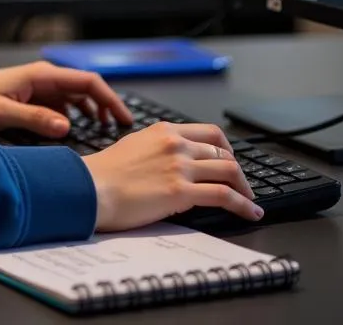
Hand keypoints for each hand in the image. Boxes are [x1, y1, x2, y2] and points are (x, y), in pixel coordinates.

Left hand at [0, 61, 131, 136]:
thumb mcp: (2, 113)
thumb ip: (35, 119)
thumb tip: (67, 127)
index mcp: (42, 76)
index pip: (88, 82)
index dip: (111, 99)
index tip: (125, 119)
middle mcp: (45, 79)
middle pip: (87, 89)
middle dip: (108, 106)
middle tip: (123, 131)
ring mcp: (41, 88)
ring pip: (78, 98)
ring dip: (94, 112)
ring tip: (107, 133)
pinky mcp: (35, 99)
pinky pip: (64, 106)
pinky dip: (78, 117)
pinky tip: (81, 132)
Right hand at [83, 121, 263, 230]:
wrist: (91, 188)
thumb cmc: (104, 172)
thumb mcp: (134, 145)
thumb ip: (157, 147)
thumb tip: (172, 159)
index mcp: (164, 131)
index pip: (210, 133)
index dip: (227, 148)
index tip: (230, 160)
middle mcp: (176, 144)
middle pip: (223, 151)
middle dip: (237, 170)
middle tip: (242, 185)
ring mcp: (180, 166)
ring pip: (229, 170)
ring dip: (245, 188)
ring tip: (250, 201)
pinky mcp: (181, 192)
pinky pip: (224, 195)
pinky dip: (243, 205)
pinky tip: (251, 213)